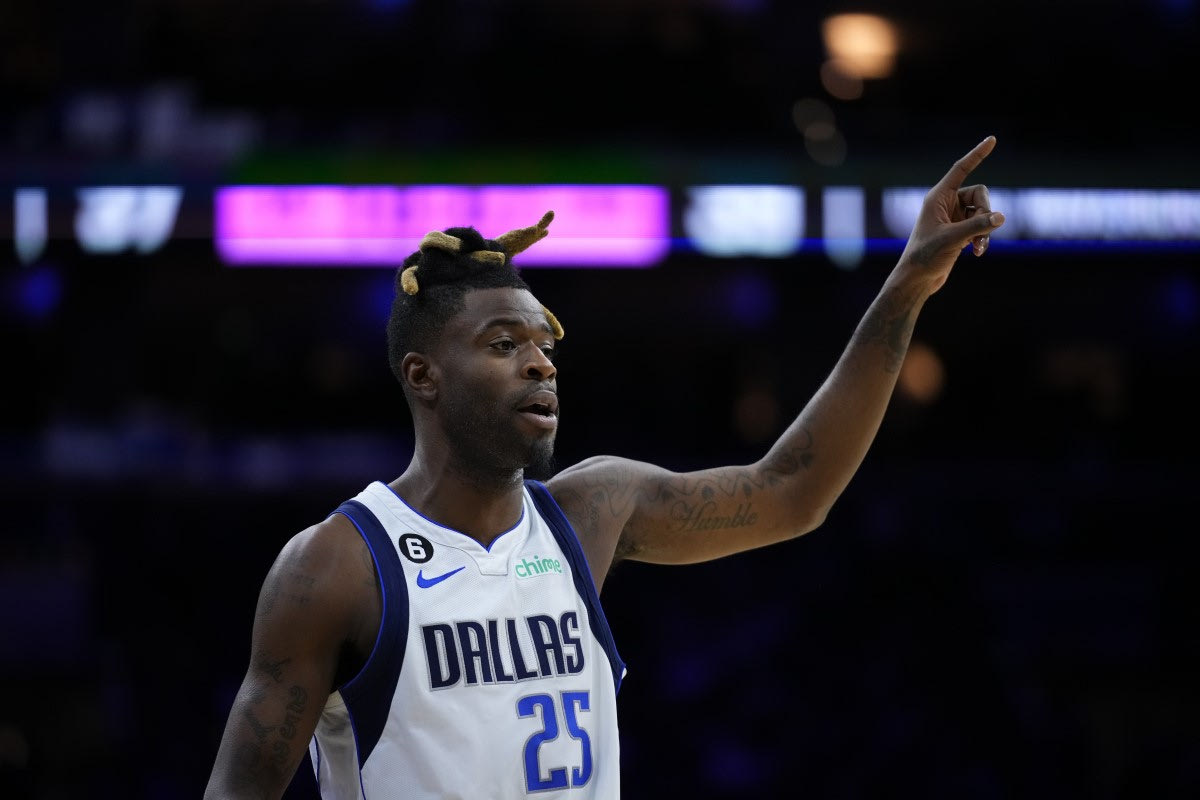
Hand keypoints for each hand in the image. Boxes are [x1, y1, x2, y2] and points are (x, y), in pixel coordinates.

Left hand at [897, 135, 1005, 293]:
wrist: (917, 279)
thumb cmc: (926, 256)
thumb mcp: (953, 239)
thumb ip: (978, 226)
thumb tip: (1001, 216)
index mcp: (938, 197)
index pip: (961, 169)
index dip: (977, 155)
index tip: (991, 140)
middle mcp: (946, 204)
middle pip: (980, 194)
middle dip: (986, 212)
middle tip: (981, 231)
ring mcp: (953, 217)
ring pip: (983, 212)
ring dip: (985, 229)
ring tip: (977, 247)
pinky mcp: (959, 231)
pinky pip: (980, 226)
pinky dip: (982, 238)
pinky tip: (977, 253)